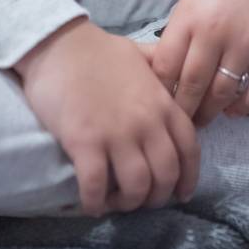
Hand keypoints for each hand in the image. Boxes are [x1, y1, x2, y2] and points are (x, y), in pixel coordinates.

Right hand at [15, 19, 201, 215]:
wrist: (58, 44)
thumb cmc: (99, 50)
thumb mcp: (142, 54)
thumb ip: (163, 69)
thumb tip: (177, 77)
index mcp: (163, 103)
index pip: (189, 150)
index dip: (188, 178)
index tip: (181, 194)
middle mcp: (147, 122)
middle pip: (165, 175)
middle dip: (157, 197)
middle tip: (141, 201)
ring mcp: (117, 134)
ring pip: (136, 187)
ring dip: (128, 203)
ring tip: (115, 202)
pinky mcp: (85, 142)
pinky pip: (97, 186)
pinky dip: (96, 202)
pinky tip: (91, 204)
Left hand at [150, 0, 248, 128]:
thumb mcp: (189, 5)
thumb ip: (177, 39)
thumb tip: (162, 83)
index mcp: (188, 18)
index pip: (165, 67)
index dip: (160, 93)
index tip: (160, 106)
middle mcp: (215, 30)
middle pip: (191, 85)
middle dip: (184, 111)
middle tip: (181, 123)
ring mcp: (247, 40)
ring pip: (223, 92)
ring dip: (212, 113)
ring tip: (205, 119)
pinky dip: (244, 107)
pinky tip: (234, 110)